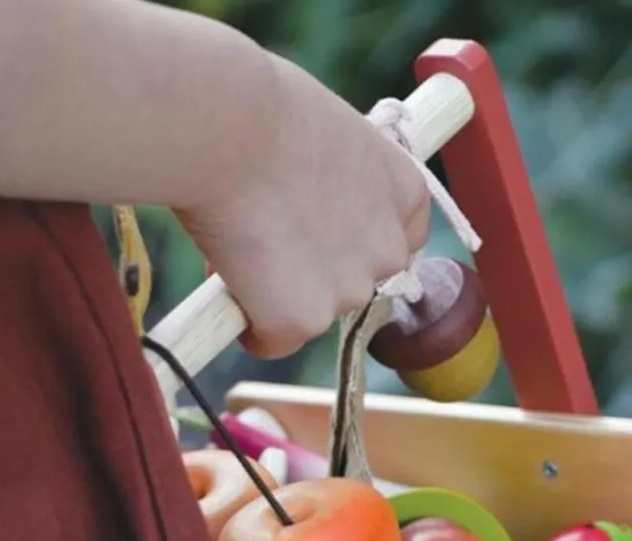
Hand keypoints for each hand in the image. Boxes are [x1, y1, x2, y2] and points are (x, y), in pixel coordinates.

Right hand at [175, 53, 429, 358]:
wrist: (226, 127)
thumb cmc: (260, 109)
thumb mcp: (325, 136)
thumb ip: (336, 182)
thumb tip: (307, 209)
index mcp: (406, 195)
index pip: (400, 239)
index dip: (354, 239)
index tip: (321, 230)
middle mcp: (390, 251)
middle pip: (354, 282)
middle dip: (315, 271)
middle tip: (265, 233)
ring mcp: (351, 292)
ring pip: (312, 311)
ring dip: (280, 293)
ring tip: (238, 243)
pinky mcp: (304, 321)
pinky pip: (275, 339)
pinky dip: (250, 323)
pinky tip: (228, 280)